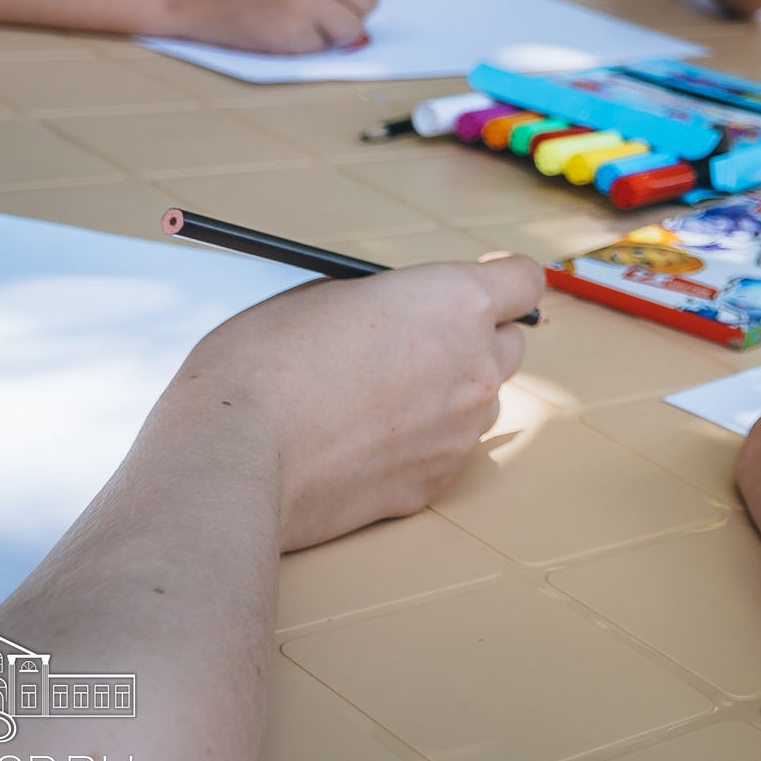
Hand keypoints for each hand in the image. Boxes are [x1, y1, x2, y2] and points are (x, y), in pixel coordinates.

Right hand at [160, 255, 540, 550]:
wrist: (236, 457)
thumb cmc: (262, 365)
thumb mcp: (324, 295)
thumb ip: (386, 300)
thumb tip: (402, 311)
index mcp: (454, 302)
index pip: (524, 281)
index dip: (504, 277)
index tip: (487, 278)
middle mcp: (474, 365)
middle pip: (508, 343)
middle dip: (475, 338)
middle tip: (419, 341)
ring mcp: (461, 430)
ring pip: (477, 402)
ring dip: (446, 394)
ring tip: (373, 400)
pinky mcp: (436, 483)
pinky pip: (443, 451)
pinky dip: (417, 444)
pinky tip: (359, 444)